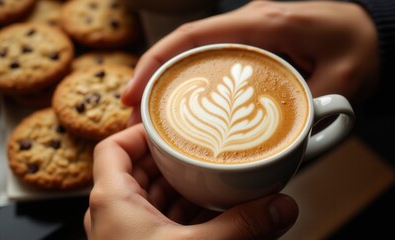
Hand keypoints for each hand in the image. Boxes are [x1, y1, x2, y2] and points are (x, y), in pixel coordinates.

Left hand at [84, 123, 298, 239]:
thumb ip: (243, 227)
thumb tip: (282, 206)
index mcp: (112, 201)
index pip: (114, 147)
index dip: (140, 131)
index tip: (169, 127)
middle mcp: (115, 213)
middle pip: (140, 169)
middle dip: (173, 159)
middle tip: (201, 148)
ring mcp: (129, 233)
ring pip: (153, 195)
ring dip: (182, 186)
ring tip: (211, 176)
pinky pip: (163, 219)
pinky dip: (185, 211)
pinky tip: (210, 210)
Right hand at [122, 0, 378, 124]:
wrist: (370, 31)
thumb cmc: (358, 45)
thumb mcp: (342, 80)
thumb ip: (312, 113)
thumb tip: (286, 149)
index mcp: (264, 24)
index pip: (194, 37)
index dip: (156, 62)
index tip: (133, 93)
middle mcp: (248, 24)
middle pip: (184, 47)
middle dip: (152, 78)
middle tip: (134, 116)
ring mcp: (247, 35)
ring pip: (194, 55)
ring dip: (168, 82)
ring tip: (151, 116)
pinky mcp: (251, 48)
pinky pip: (211, 61)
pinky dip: (191, 82)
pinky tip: (183, 107)